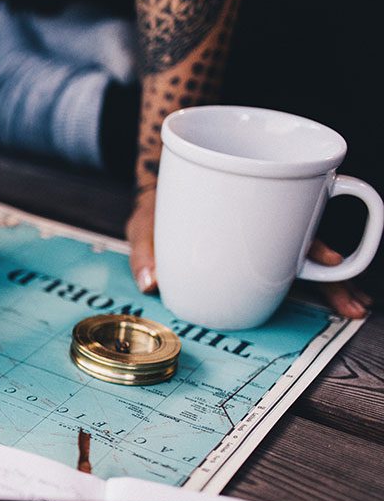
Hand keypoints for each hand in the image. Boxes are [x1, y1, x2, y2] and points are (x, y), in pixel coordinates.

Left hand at [126, 191, 372, 318]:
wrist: (159, 193)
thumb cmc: (156, 206)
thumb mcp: (144, 222)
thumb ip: (145, 250)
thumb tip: (150, 284)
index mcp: (241, 210)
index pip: (284, 225)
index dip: (309, 243)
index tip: (329, 261)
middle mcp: (262, 223)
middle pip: (310, 244)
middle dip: (337, 274)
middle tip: (356, 305)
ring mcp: (265, 237)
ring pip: (308, 257)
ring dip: (332, 280)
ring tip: (354, 306)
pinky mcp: (259, 248)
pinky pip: (290, 264)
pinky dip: (312, 279)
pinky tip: (332, 295)